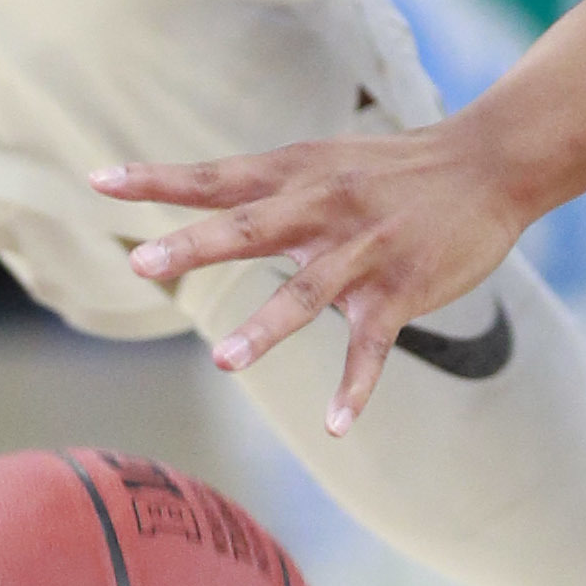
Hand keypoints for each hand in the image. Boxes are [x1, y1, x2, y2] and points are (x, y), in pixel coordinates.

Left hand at [94, 115, 539, 432]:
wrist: (486, 164)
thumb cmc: (393, 168)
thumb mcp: (323, 161)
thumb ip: (266, 187)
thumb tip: (202, 204)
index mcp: (294, 175)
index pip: (213, 177)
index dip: (156, 180)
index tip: (98, 180)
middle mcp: (322, 207)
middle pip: (247, 228)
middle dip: (193, 246)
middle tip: (141, 263)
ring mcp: (362, 251)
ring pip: (306, 294)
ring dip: (264, 329)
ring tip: (223, 362)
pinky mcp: (400, 290)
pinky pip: (372, 347)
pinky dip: (355, 388)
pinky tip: (336, 425)